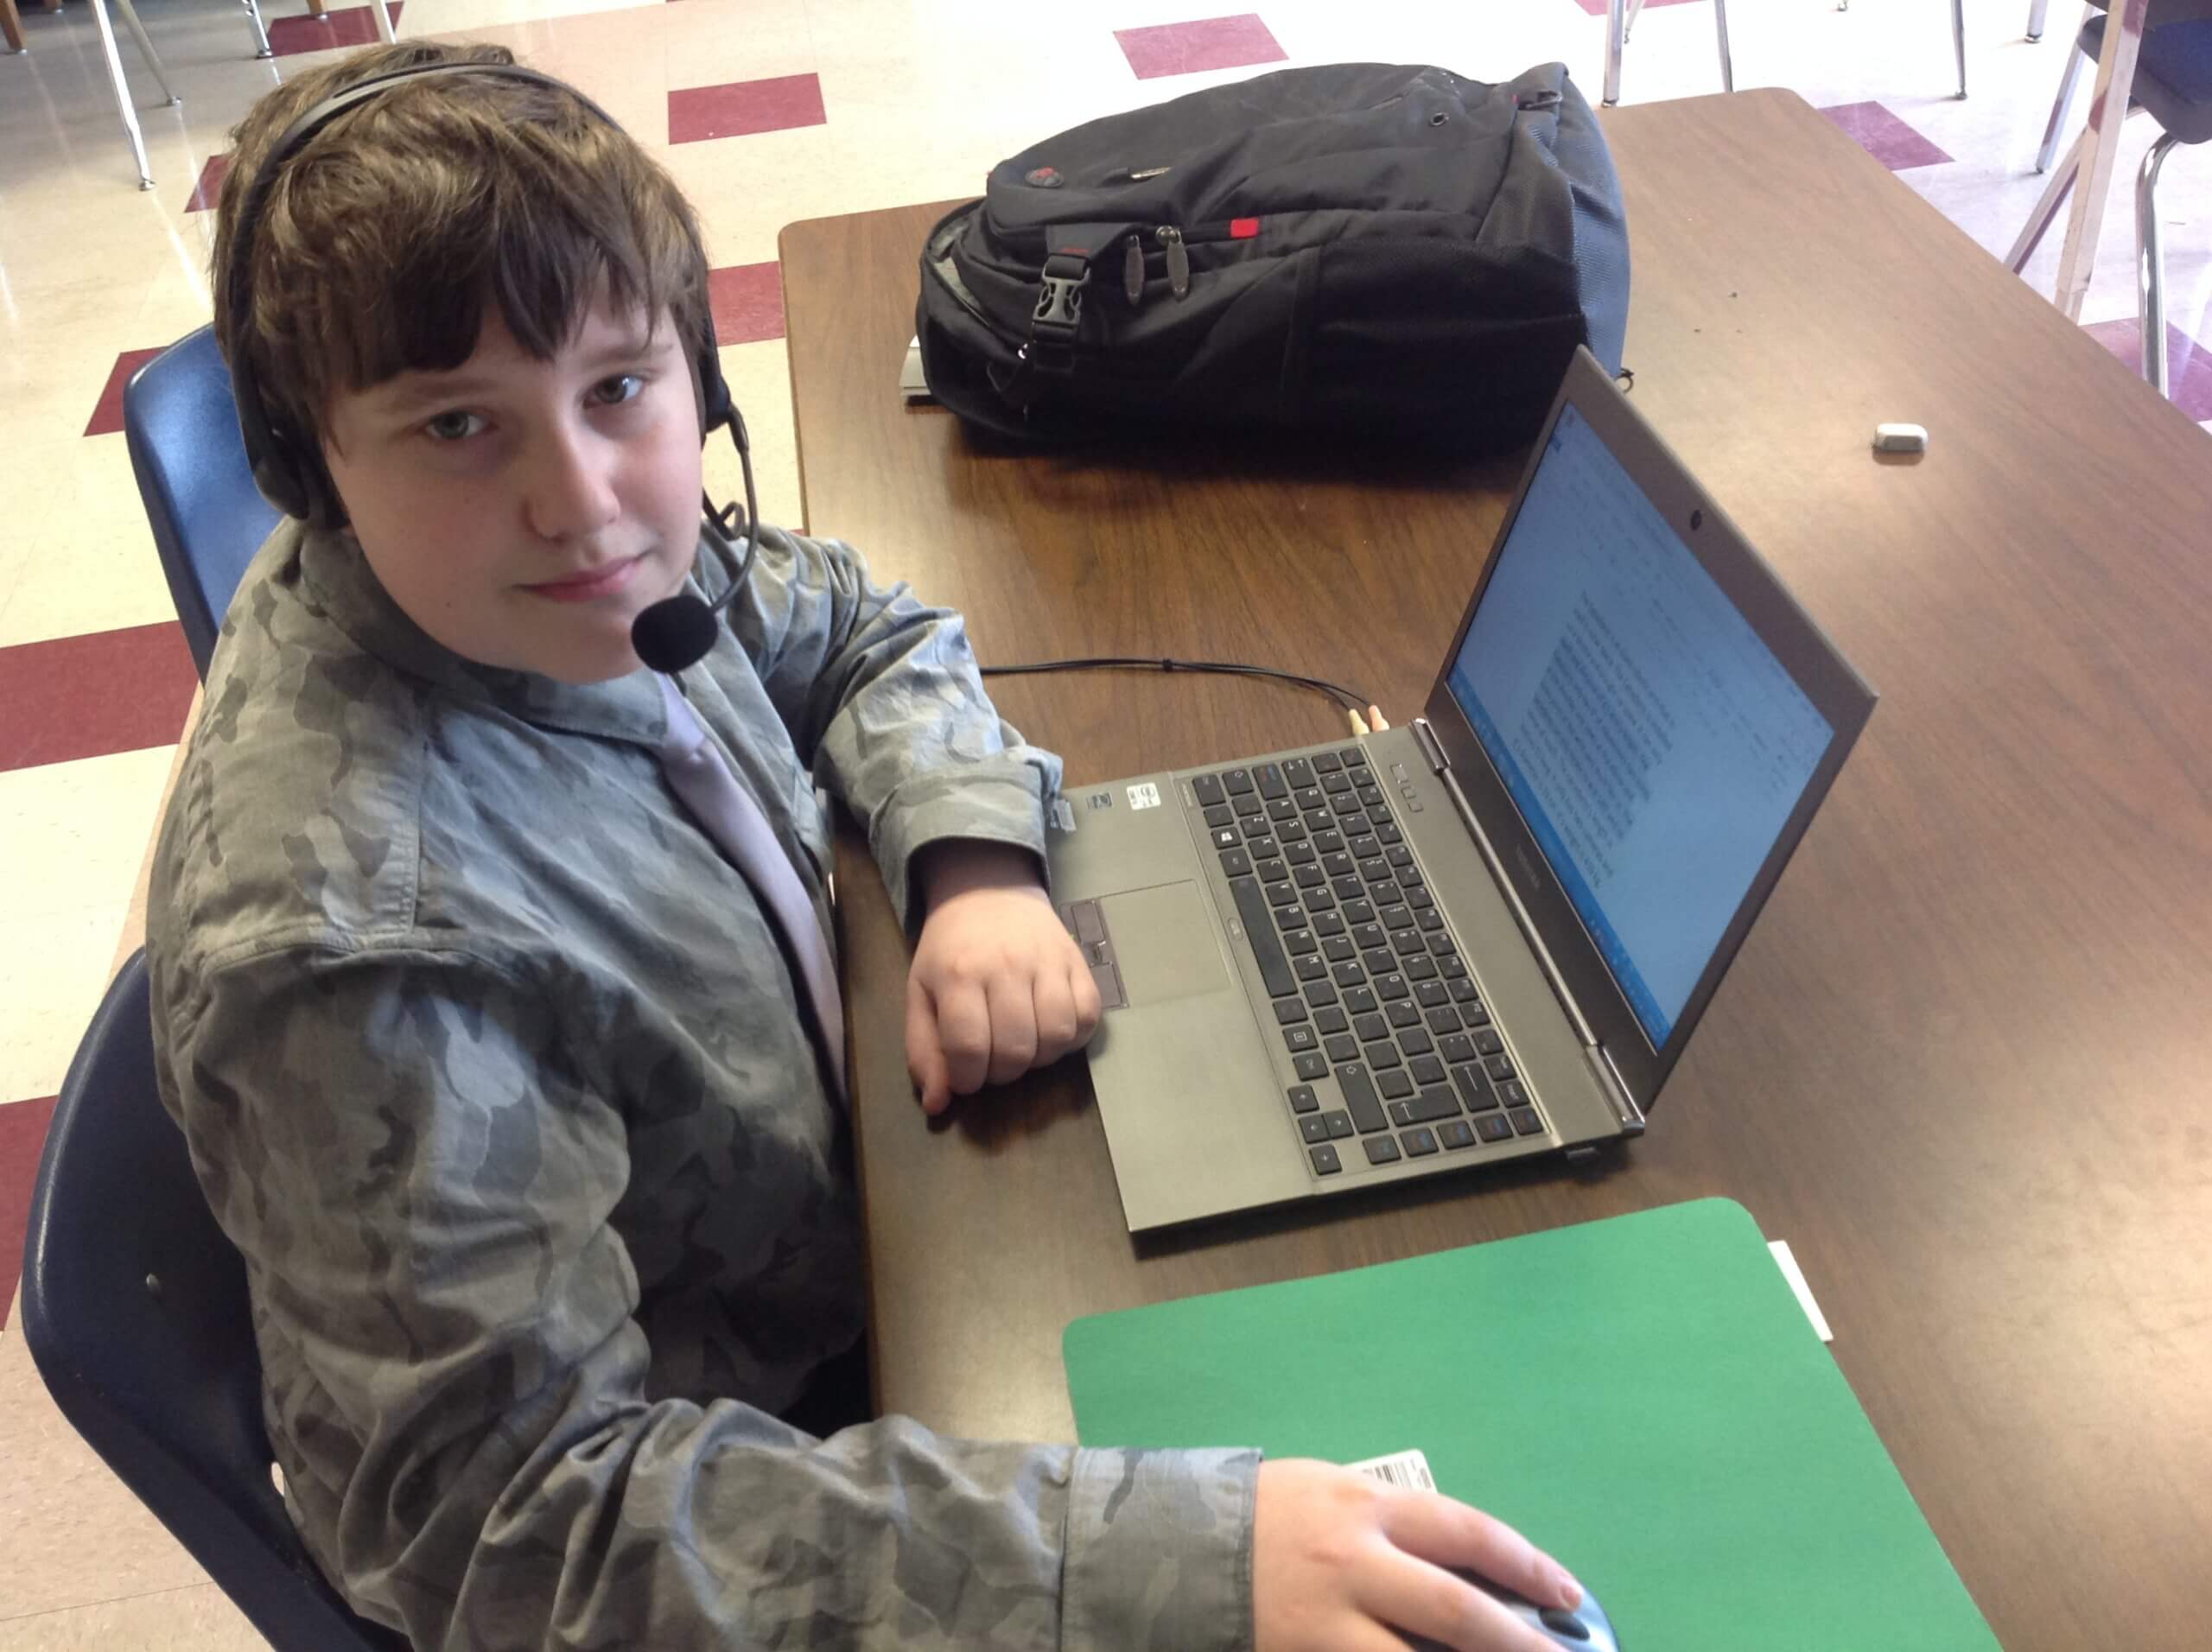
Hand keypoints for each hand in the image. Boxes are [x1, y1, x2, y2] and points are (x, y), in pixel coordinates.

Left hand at [906, 841, 1101, 1113]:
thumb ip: (924, 1051)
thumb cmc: (950, 950)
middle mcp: (1007, 966)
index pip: (969, 1047)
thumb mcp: (920, 994)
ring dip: (1039, 1059)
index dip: (968, 1078)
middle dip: (1003, 1073)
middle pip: (1016, 1050)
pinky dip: (1073, 1037)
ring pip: (1056, 1037)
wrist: (989, 891)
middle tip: (992, 1061)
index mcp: (959, 974)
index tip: (966, 1076)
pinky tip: (1050, 1029)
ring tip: (1022, 1046)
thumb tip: (937, 1105)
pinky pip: (1089, 1018)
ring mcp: (1049, 962)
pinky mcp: (1079, 962)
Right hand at [1252, 1460, 1581, 1651]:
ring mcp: (1327, 1618)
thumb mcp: (1330, 1494)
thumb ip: (1391, 1526)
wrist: (1168, 1544)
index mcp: (1367, 1505)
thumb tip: (1466, 1567)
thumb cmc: (1263, 1515)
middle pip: (1457, 1608)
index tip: (1566, 1593)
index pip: (1468, 1532)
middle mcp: (1355, 1560)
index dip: (1525, 1565)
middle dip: (1521, 1642)